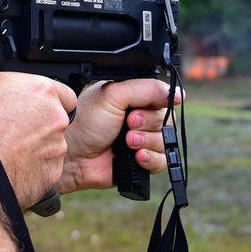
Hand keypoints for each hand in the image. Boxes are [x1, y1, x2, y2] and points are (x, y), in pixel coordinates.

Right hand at [0, 73, 76, 209]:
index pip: (62, 91)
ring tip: (8, 149)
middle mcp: (56, 117)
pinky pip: (45, 166)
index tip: (31, 104)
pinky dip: (32, 166)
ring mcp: (57, 147)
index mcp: (41, 90)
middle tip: (14, 127)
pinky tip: (11, 166)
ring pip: (52, 143)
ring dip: (36, 144)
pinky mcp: (53, 173)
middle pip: (57, 117)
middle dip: (40, 121)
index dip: (47, 98)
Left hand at [55, 79, 180, 194]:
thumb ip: (147, 89)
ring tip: (127, 142)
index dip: (156, 104)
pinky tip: (136, 157)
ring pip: (165, 141)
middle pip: (166, 120)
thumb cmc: (85, 122)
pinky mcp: (139, 163)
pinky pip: (161, 162)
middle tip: (128, 124)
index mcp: (132, 98)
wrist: (72, 155)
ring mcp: (139, 141)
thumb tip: (178, 93)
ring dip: (148, 141)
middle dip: (148, 124)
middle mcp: (138, 118)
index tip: (138, 109)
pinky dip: (151, 159)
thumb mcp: (114, 95)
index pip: (161, 97)